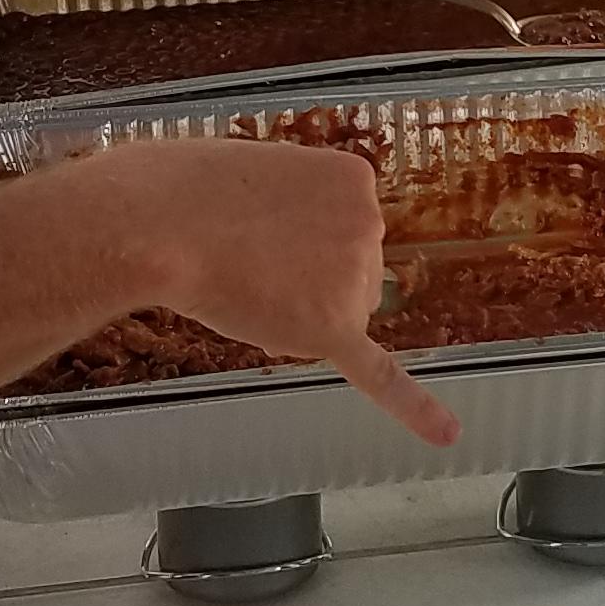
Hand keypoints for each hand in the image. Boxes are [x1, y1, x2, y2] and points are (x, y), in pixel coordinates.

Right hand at [86, 139, 458, 450]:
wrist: (158, 222)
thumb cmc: (185, 191)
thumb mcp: (261, 170)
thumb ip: (294, 211)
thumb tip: (292, 259)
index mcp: (355, 178)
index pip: (342, 230)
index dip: (294, 241)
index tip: (256, 228)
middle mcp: (370, 224)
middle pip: (348, 277)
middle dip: (303, 282)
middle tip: (243, 261)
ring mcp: (355, 278)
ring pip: (337, 319)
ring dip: (297, 317)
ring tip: (243, 288)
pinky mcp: (333, 329)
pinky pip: (379, 374)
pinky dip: (413, 407)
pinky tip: (446, 435)